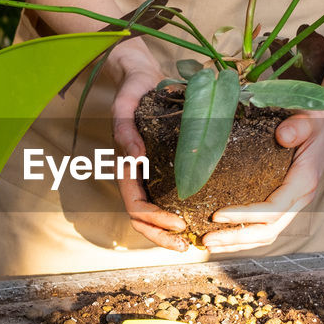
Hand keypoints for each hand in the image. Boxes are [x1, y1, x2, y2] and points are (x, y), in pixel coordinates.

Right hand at [108, 47, 191, 250]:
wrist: (142, 77)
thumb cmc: (133, 89)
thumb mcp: (125, 105)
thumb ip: (125, 130)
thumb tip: (135, 159)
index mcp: (126, 167)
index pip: (136, 207)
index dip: (155, 221)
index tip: (179, 224)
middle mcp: (137, 176)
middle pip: (143, 220)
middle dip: (162, 236)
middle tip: (188, 246)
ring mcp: (149, 174)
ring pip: (155, 214)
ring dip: (170, 232)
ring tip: (192, 241)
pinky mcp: (163, 170)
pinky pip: (169, 199)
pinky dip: (180, 213)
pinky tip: (198, 218)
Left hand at [202, 110, 323, 253]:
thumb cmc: (317, 122)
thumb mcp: (310, 120)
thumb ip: (297, 127)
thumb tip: (282, 136)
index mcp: (304, 182)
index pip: (272, 209)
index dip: (244, 216)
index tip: (217, 214)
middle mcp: (299, 198)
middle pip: (268, 230)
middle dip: (237, 238)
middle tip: (207, 239)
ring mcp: (293, 203)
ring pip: (267, 233)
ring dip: (238, 241)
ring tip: (210, 242)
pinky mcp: (285, 202)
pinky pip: (265, 225)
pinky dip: (245, 234)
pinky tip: (224, 233)